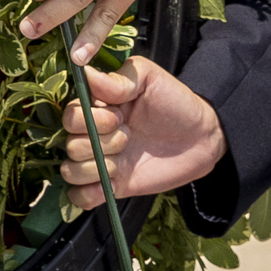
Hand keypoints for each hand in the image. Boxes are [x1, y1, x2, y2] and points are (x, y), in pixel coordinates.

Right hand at [51, 59, 225, 211]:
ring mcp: (99, 161)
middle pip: (69, 146)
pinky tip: (110, 185)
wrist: (201, 137)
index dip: (89, 120)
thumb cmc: (174, 102)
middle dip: (101, 144)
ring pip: (70, 171)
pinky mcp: (110, 186)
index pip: (69, 116)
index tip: (118, 117)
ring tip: (123, 161)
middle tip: (128, 136)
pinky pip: (79, 197)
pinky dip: (88, 194)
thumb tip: (86, 73)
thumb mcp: (149, 79)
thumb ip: (119, 79)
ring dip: (97, 168)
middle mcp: (92, 134)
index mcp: (95, 107)